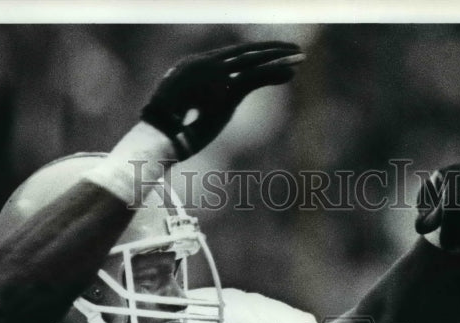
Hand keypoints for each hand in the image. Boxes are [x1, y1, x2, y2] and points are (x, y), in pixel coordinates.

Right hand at [141, 41, 304, 158]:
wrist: (159, 135)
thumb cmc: (169, 131)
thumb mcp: (188, 112)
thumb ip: (200, 103)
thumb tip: (205, 111)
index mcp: (194, 67)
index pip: (228, 56)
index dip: (251, 54)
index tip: (269, 54)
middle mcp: (204, 64)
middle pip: (244, 53)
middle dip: (270, 50)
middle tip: (292, 50)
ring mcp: (215, 74)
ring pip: (253, 61)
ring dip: (279, 58)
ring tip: (300, 57)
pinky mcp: (224, 88)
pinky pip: (254, 76)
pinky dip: (274, 73)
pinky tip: (292, 71)